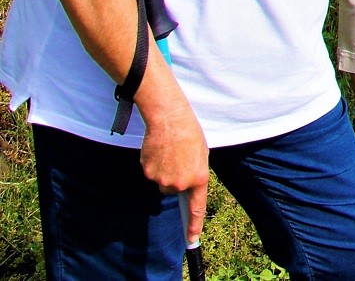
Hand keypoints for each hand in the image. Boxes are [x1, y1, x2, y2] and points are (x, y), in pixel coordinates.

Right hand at [141, 97, 208, 246]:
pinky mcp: (148, 173)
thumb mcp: (201, 155)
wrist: (169, 120)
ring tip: (170, 153)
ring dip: (164, 172)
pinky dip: (154, 166)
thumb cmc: (189, 134)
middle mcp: (180, 183)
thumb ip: (195, 174)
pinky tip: (159, 152)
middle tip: (179, 159)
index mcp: (199, 178)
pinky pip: (151, 175)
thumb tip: (186, 187)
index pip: (197, 207)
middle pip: (174, 191)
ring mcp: (163, 179)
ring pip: (162, 183)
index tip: (191, 239)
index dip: (194, 225)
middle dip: (176, 179)